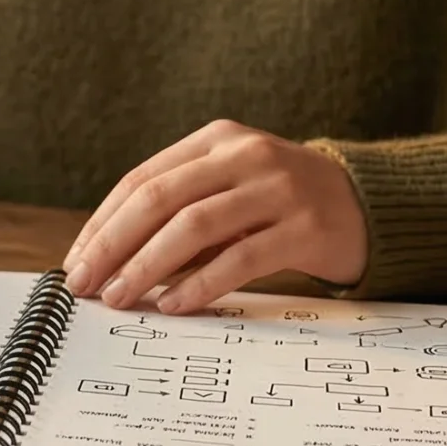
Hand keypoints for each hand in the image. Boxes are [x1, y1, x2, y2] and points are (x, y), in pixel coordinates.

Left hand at [63, 120, 368, 314]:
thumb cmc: (284, 202)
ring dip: (148, 266)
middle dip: (114, 244)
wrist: (370, 204)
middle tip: (85, 283)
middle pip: (160, 198)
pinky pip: (241, 257)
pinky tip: (175, 304)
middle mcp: (245, 155)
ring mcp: (278, 188)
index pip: (143, 179)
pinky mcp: (306, 226)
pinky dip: (202, 283)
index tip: (76, 260)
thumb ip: (182, 209)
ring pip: (194, 226)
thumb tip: (111, 259)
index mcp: (217, 141)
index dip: (104, 222)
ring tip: (122, 297)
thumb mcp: (232, 186)